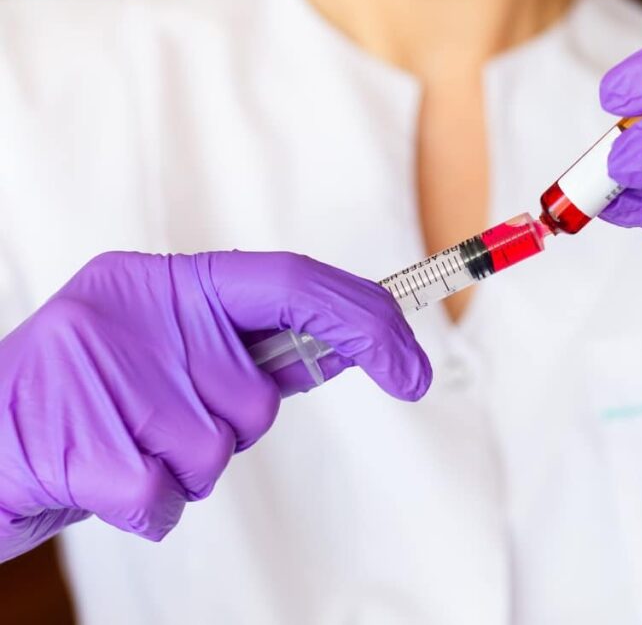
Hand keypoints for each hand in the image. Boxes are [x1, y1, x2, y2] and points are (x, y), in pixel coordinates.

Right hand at [0, 251, 430, 561]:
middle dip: (230, 427)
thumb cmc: (90, 408)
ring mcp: (99, 373)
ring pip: (215, 452)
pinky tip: (99, 484)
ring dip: (181, 469)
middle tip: (160, 425)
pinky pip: (166, 500)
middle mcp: (133, 312)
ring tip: (121, 447)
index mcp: (162, 282)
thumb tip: (360, 342)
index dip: (362, 319)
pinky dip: (145, 509)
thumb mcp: (166, 356)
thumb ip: (249, 347)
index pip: (289, 282)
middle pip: (255, 395)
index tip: (412, 367)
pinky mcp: (78, 444)